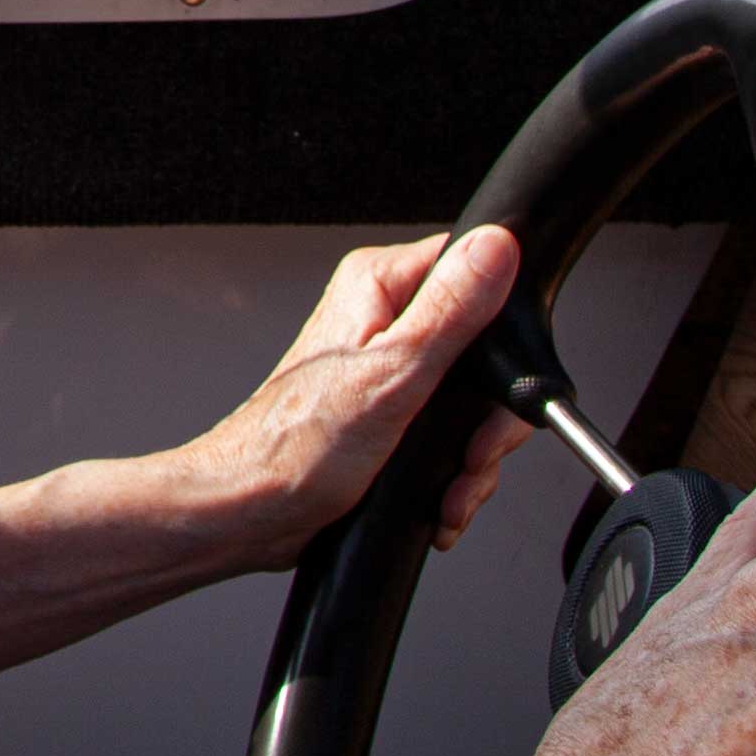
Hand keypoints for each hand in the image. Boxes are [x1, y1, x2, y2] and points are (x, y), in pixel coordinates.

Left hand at [176, 223, 535, 577]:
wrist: (252, 510)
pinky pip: (449, 433)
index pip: (477, 269)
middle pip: (485, 349)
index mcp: (379, 285)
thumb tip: (496, 244)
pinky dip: (452, 474)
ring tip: (451, 488)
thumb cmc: (295, 448)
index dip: (503, 331)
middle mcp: (383, 317)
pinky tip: (438, 500)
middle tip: (472, 453)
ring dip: (471, 459)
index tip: (495, 388)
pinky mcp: (391, 412)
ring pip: (472, 402)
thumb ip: (451, 310)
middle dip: (486, 421)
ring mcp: (388, 367)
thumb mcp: (391, 373)